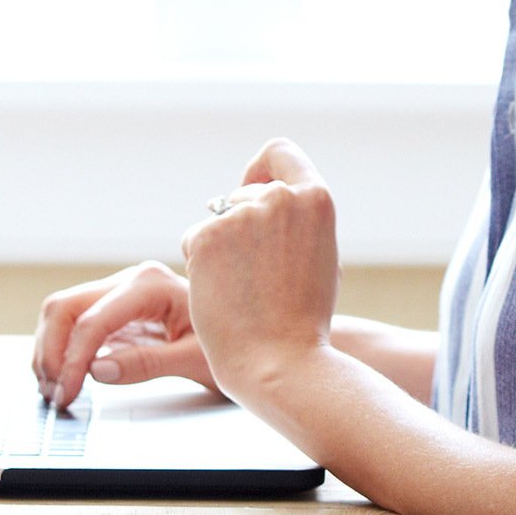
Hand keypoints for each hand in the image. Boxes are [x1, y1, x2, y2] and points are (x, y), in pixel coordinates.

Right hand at [32, 261, 217, 407]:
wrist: (250, 338)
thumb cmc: (232, 345)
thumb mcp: (196, 360)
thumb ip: (147, 363)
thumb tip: (98, 369)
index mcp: (150, 284)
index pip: (93, 320)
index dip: (73, 359)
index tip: (68, 392)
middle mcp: (130, 280)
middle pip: (65, 307)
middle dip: (52, 352)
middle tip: (56, 393)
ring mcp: (119, 293)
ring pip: (62, 312)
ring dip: (50, 350)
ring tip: (55, 389)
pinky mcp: (114, 310)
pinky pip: (74, 324)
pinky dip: (60, 350)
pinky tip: (63, 377)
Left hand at [183, 138, 339, 403]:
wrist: (282, 362)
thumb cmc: (303, 321)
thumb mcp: (321, 256)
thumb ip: (297, 222)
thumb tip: (265, 198)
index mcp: (315, 200)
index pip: (280, 153)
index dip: (261, 167)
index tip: (252, 185)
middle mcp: (278, 198)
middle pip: (242, 193)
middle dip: (239, 225)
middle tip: (251, 274)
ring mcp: (241, 215)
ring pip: (216, 220)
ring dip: (220, 248)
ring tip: (242, 291)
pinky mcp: (206, 236)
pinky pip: (194, 240)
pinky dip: (201, 265)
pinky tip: (221, 294)